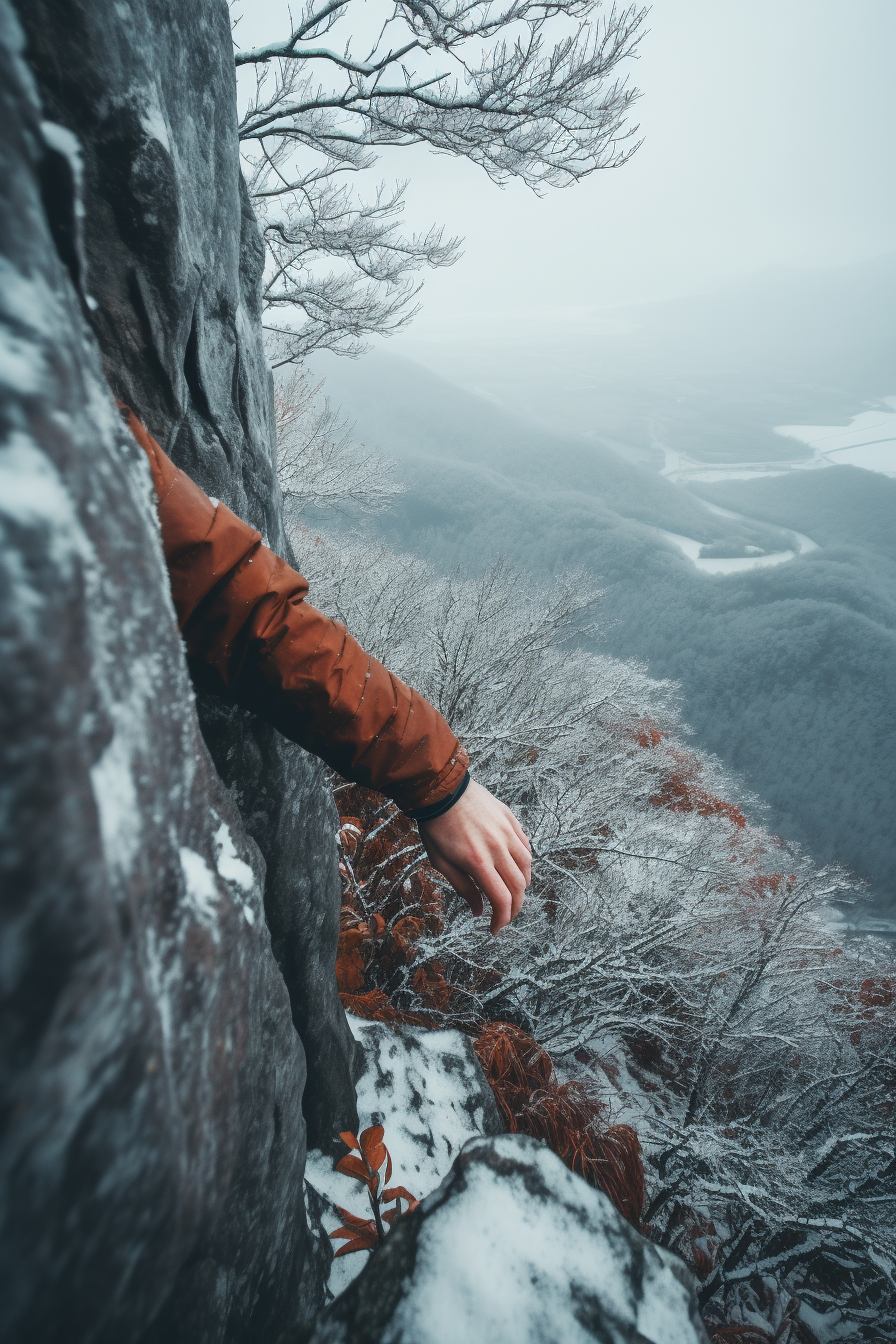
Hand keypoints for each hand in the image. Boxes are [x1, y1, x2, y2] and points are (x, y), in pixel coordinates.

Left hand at [417, 780, 530, 933]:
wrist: (441, 790)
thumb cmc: (436, 827)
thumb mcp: (442, 862)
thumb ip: (463, 888)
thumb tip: (478, 911)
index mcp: (478, 862)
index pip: (501, 899)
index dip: (502, 919)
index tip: (495, 929)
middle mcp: (498, 848)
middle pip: (518, 887)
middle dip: (513, 908)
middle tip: (505, 916)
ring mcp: (507, 833)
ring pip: (526, 867)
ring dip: (522, 886)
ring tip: (512, 894)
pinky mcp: (510, 820)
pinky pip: (525, 846)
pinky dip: (524, 862)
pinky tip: (515, 868)